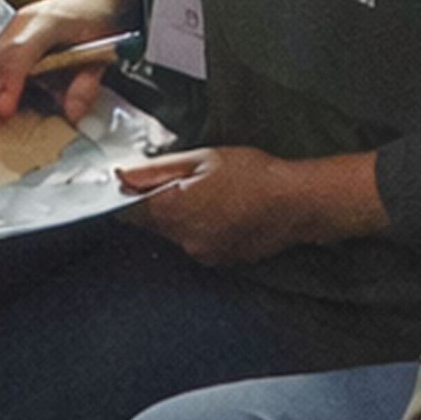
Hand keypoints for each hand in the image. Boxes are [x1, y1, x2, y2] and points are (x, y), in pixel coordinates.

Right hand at [0, 0, 126, 136]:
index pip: (21, 55)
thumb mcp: (103, 48)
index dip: (11, 83)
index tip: (4, 109)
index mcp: (46, 23)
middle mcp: (21, 27)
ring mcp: (9, 34)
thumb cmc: (94, 18)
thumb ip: (87, 81)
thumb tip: (71, 111)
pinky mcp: (4, 43)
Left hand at [118, 146, 338, 270]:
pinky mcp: (220, 261)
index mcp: (173, 211)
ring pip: (176, 235)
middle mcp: (183, 240)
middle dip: (160, 204)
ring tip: (212, 196)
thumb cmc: (253, 174)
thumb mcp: (203, 158)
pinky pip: (198, 244)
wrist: (295, 203)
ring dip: (183, 218)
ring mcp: (202, 254)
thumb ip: (159, 169)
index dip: (129, 195)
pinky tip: (224, 212)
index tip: (135, 182)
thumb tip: (125, 175)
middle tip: (186, 182)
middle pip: (153, 224)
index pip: (129, 210)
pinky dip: (202, 230)